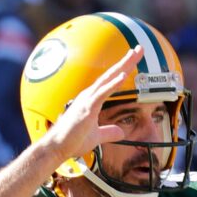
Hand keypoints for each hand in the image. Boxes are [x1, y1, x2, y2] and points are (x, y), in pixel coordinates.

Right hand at [42, 46, 142, 163]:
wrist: (57, 148)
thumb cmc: (72, 141)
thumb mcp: (97, 137)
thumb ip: (109, 132)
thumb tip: (121, 132)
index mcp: (91, 100)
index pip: (110, 81)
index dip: (123, 69)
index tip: (134, 58)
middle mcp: (89, 96)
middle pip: (111, 74)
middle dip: (126, 61)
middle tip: (140, 48)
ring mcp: (87, 100)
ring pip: (108, 79)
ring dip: (122, 66)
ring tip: (134, 54)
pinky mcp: (87, 108)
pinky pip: (102, 93)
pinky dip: (113, 84)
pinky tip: (123, 75)